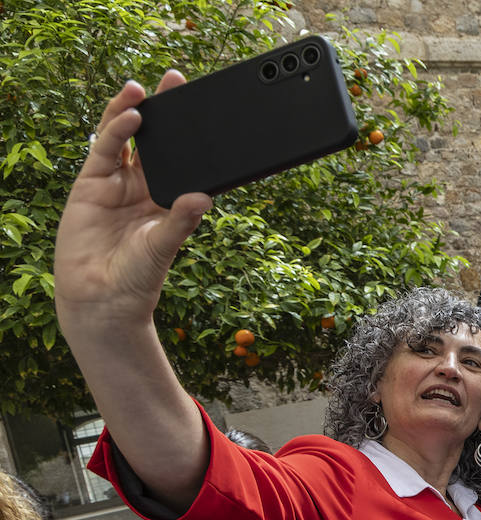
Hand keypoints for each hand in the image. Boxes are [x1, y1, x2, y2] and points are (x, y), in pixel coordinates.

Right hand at [54, 74, 210, 334]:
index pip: (183, 158)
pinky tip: (133, 116)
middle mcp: (143, 186)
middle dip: (165, 110)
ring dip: (135, 111)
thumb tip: (204, 197)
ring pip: (126, 138)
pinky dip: (117, 131)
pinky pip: (105, 150)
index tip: (207, 109)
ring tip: (147, 89)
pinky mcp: (91, 183)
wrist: (101, 298)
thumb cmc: (138, 276)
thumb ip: (181, 220)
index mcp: (168, 198)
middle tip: (176, 79)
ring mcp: (116, 183)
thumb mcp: (165, 245)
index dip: (191, 134)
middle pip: (155, 140)